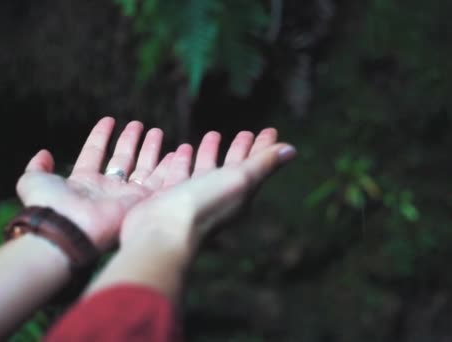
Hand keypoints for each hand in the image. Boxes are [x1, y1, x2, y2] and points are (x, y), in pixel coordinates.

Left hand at [16, 117, 177, 250]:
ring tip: (158, 131)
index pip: (95, 153)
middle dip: (131, 141)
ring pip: (142, 169)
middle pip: (122, 159)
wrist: (67, 229)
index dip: (101, 136)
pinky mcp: (141, 202)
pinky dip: (169, 167)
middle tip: (140, 124)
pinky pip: (159, 182)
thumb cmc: (50, 205)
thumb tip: (44, 154)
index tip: (110, 120)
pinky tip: (177, 151)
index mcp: (83, 181)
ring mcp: (124, 196)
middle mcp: (106, 188)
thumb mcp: (33, 180)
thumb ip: (38, 166)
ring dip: (151, 150)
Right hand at [120, 129, 296, 250]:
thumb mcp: (239, 180)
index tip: (270, 130)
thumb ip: (262, 164)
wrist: (159, 232)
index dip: (263, 148)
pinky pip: (179, 174)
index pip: (255, 167)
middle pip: (232, 169)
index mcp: (238, 196)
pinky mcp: (168, 199)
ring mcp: (191, 200)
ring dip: (209, 153)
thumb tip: (292, 150)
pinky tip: (177, 151)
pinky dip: (182, 161)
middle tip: (246, 132)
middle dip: (240, 150)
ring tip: (211, 134)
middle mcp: (217, 200)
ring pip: (205, 171)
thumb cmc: (202, 205)